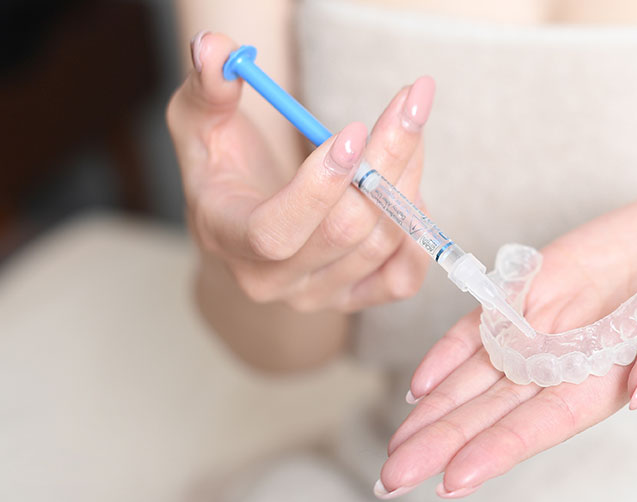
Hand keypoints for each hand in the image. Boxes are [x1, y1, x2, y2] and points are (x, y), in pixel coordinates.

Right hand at [166, 32, 433, 311]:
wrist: (244, 226)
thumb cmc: (220, 169)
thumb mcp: (199, 122)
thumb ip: (208, 87)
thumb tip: (216, 49)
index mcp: (226, 238)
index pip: (274, 231)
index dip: (318, 186)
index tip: (353, 130)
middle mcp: (273, 281)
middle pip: (344, 230)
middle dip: (384, 160)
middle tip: (409, 104)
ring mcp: (317, 295)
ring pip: (379, 244)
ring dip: (407, 178)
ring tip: (409, 126)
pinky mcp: (352, 298)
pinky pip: (400, 280)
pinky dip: (417, 232)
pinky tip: (412, 187)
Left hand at [376, 187, 636, 498]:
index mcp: (621, 374)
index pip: (550, 421)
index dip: (502, 449)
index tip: (454, 480)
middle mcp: (577, 358)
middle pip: (500, 409)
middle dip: (447, 443)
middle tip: (393, 476)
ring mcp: (556, 322)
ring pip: (485, 373)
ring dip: (438, 407)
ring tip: (395, 446)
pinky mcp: (545, 283)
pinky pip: (492, 319)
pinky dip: (455, 347)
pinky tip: (421, 380)